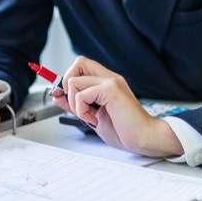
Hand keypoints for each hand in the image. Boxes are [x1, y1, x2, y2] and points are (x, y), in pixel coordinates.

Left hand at [50, 56, 182, 157]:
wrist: (144, 138)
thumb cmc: (125, 131)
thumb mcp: (92, 117)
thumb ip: (76, 105)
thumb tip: (57, 95)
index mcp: (107, 82)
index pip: (81, 66)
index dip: (67, 78)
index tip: (62, 95)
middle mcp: (110, 78)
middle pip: (78, 62)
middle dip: (67, 84)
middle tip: (77, 105)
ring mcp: (111, 82)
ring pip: (74, 81)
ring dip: (75, 103)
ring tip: (89, 116)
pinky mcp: (111, 90)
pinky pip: (81, 95)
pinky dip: (81, 110)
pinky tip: (94, 119)